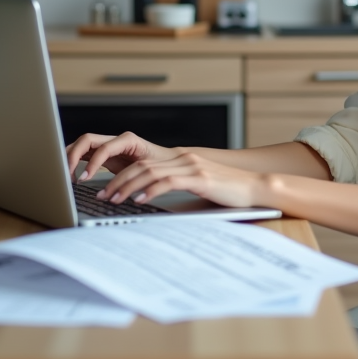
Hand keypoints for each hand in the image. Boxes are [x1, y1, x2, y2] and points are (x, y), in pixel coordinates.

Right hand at [66, 131, 167, 179]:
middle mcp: (116, 140)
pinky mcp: (104, 154)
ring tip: (66, 176)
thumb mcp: (150, 172)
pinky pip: (84, 154)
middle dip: (73, 156)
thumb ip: (135, 178)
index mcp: (128, 140)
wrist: (167, 163)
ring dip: (70, 158)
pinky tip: (73, 175)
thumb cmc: (161, 166)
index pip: (103, 148)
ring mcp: (108, 145)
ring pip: (82, 145)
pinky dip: (75, 162)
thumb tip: (120, 192)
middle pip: (86, 140)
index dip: (92, 163)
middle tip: (68, 175)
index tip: (84, 178)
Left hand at [96, 149, 271, 209]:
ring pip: (150, 172)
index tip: (105, 189)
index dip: (120, 175)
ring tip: (114, 199)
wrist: (256, 188)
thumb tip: (150, 200)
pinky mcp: (200, 177)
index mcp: (180, 158)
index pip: (143, 163)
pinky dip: (151, 189)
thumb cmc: (227, 192)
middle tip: (102, 195)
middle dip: (117, 181)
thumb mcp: (197, 186)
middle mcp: (183, 158)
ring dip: (128, 186)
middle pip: (141, 166)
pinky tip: (140, 199)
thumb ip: (176, 187)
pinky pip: (168, 181)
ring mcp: (192, 166)